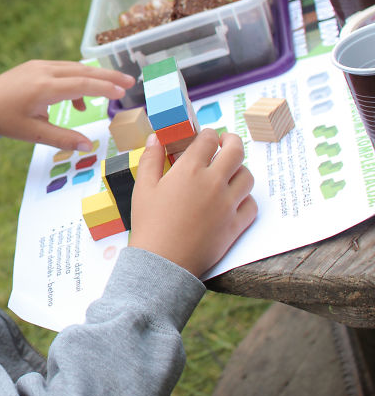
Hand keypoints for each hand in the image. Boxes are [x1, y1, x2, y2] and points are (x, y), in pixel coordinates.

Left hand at [0, 60, 135, 150]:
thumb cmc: (5, 121)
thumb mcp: (33, 134)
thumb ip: (62, 138)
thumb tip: (88, 146)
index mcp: (43, 88)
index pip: (82, 83)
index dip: (104, 86)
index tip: (123, 91)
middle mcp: (43, 71)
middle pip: (83, 70)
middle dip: (108, 75)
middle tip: (130, 81)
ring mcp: (39, 66)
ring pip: (74, 67)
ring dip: (94, 77)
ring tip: (112, 91)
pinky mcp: (35, 66)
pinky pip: (63, 69)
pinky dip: (76, 79)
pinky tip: (77, 100)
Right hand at [128, 129, 256, 277]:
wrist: (163, 261)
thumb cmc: (149, 224)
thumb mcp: (143, 188)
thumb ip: (150, 159)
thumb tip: (156, 138)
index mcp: (189, 170)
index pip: (208, 140)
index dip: (208, 134)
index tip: (205, 137)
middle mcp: (213, 183)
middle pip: (236, 151)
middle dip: (232, 141)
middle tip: (227, 141)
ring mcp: (228, 204)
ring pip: (247, 177)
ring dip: (240, 169)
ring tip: (230, 171)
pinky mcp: (235, 225)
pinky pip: (251, 205)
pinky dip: (246, 198)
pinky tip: (235, 199)